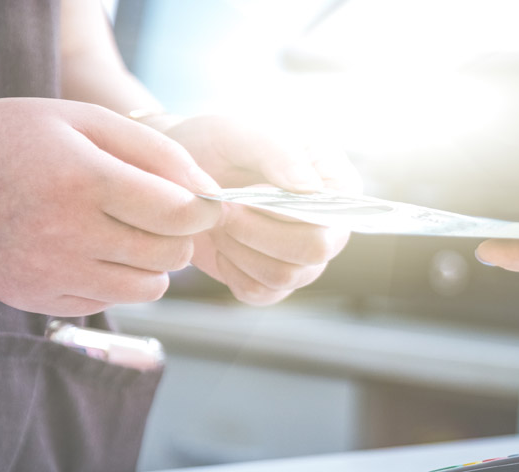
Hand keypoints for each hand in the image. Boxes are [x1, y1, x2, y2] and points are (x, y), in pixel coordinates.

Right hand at [0, 98, 221, 315]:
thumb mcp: (89, 121)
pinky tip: (89, 249)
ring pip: (147, 288)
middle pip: (170, 255)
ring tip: (128, 232)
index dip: (203, 209)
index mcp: (82, 181)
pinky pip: (108, 302)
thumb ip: (159, 153)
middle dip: (179, 235)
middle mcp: (64, 233)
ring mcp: (47, 273)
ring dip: (152, 263)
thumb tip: (211, 194)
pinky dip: (114, 279)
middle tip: (160, 214)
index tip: (201, 202)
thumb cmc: (22, 137)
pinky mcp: (34, 298)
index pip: (178, 214)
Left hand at [159, 115, 356, 304]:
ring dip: (240, 250)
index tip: (248, 192)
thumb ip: (279, 154)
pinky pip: (260, 293)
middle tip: (224, 209)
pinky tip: (221, 244)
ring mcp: (302, 257)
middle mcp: (328, 225)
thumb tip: (310, 191)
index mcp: (336, 184)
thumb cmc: (220, 142)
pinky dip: (232, 271)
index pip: (334, 214)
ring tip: (218, 221)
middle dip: (259, 233)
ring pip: (284, 277)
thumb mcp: (245, 132)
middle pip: (314, 251)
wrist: (181, 171)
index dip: (290, 212)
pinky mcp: (273, 280)